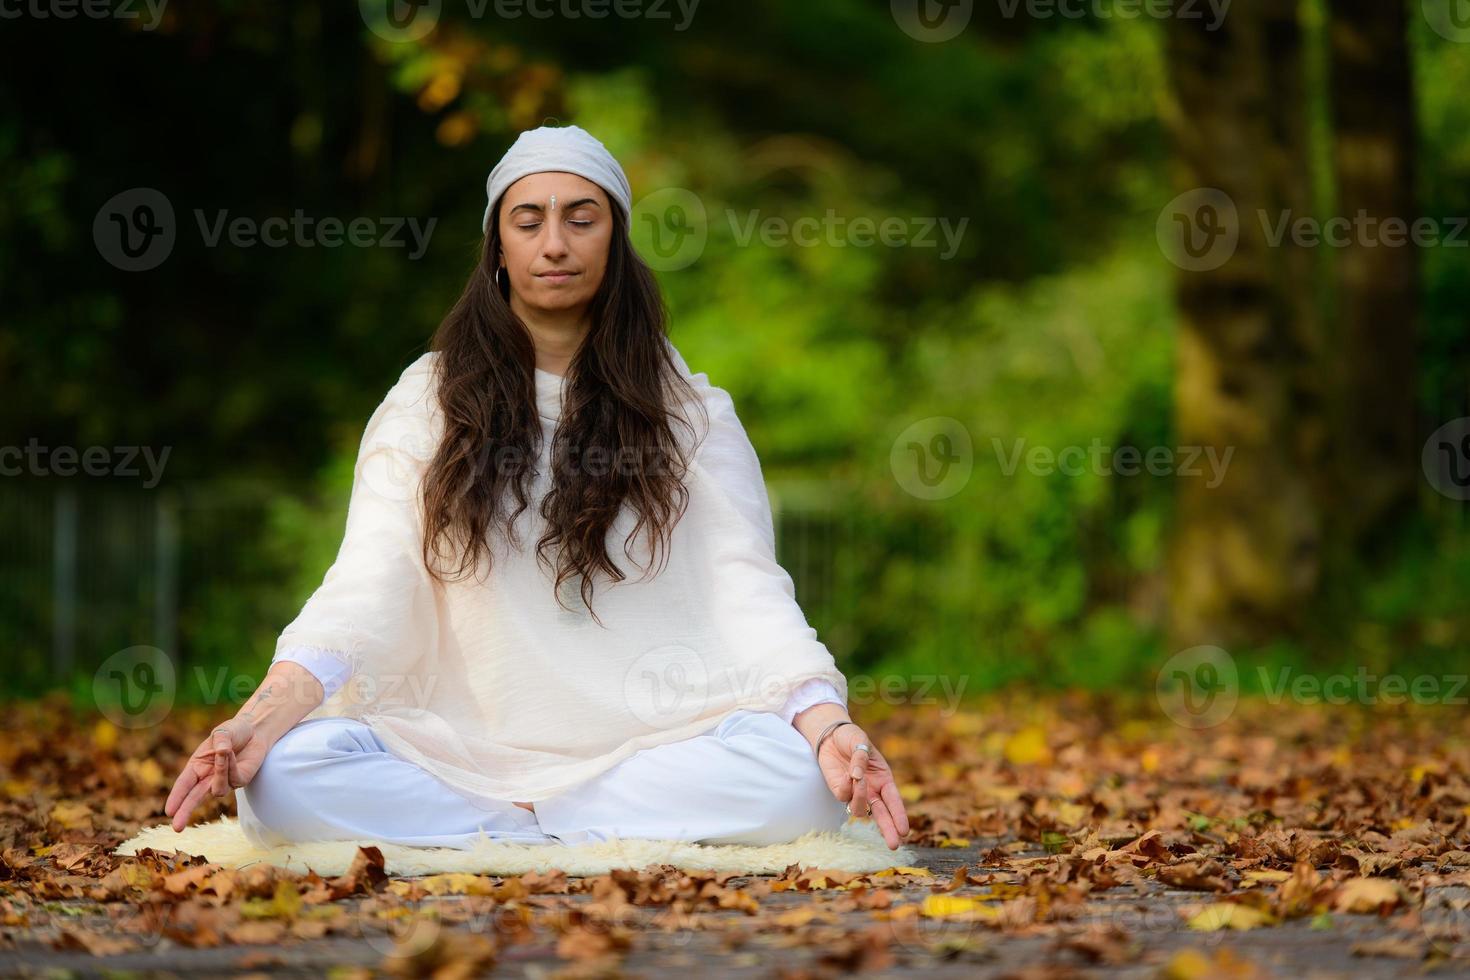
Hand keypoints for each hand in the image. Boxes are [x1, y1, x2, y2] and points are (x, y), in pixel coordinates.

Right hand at [164, 716, 267, 831]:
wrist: (255, 731)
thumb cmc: (234, 732)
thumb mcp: (223, 732)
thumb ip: (221, 739)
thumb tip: (222, 751)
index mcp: (196, 767)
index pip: (184, 785)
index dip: (176, 798)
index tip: (169, 812)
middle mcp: (208, 777)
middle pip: (194, 799)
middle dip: (185, 812)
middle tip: (177, 828)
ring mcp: (224, 781)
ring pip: (217, 789)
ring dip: (219, 770)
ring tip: (224, 750)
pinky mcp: (240, 781)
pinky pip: (233, 780)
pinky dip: (231, 765)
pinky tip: (233, 752)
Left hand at [816, 723, 910, 849]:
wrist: (830, 736)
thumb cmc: (851, 738)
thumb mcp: (860, 741)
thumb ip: (861, 757)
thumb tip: (857, 775)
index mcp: (884, 780)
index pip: (894, 801)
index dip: (899, 816)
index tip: (904, 831)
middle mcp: (872, 790)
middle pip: (881, 815)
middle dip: (888, 830)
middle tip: (894, 845)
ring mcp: (855, 793)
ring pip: (859, 809)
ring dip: (860, 796)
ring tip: (858, 778)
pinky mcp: (839, 791)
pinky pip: (844, 797)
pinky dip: (846, 788)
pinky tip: (847, 774)